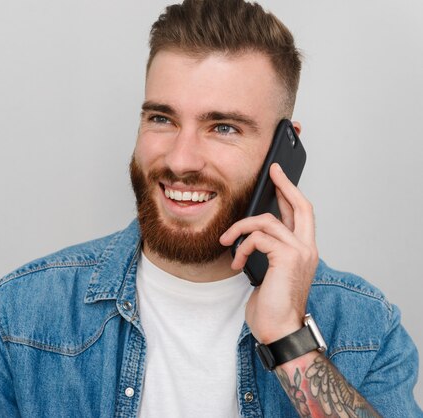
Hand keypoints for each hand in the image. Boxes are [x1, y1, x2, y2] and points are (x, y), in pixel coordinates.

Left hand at [219, 163, 318, 343]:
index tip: (279, 177)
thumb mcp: (270, 271)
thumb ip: (268, 250)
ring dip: (240, 230)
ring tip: (228, 243)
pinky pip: (258, 237)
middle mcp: (307, 248)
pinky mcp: (287, 257)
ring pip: (267, 221)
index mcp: (304, 251)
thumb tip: (253, 233)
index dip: (291, 193)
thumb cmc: (272, 305)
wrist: (279, 329)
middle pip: (301, 205)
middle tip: (272, 171)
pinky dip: (242, 247)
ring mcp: (300, 251)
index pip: (302, 214)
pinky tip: (236, 262)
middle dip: (284, 185)